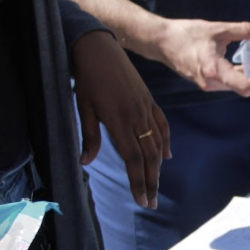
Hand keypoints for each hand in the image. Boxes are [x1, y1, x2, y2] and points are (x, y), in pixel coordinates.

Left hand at [70, 30, 169, 209]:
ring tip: (156, 186)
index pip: (133, 160)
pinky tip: (166, 156)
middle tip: (151, 202)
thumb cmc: (87, 77)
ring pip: (157, 144)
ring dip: (157, 168)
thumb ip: (89, 136)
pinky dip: (165, 142)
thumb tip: (85, 162)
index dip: (138, 182)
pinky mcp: (149, 101)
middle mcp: (137, 118)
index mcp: (119, 122)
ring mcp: (146, 109)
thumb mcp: (83, 107)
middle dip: (150, 182)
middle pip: (148, 157)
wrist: (98, 47)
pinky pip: (162, 126)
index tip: (142, 200)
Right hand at [154, 18, 249, 95]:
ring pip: (234, 86)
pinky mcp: (205, 81)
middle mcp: (211, 82)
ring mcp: (207, 84)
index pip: (243, 85)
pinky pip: (227, 82)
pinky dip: (239, 77)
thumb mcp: (217, 29)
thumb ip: (242, 30)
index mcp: (214, 70)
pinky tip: (248, 68)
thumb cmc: (185, 34)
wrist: (160, 41)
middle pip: (242, 89)